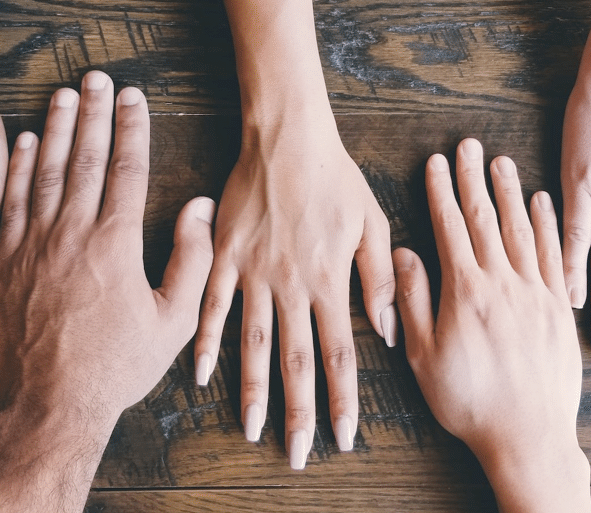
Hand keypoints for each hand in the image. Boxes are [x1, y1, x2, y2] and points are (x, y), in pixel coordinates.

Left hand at [0, 74, 214, 511]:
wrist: (48, 404)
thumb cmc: (115, 367)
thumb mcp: (172, 321)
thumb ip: (191, 260)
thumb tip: (198, 208)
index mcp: (114, 244)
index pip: (125, 169)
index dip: (131, 128)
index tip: (134, 97)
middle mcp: (70, 234)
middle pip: (83, 158)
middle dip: (93, 114)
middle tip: (97, 78)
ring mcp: (32, 245)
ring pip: (43, 172)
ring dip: (54, 129)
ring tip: (63, 95)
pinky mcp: (3, 262)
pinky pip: (10, 202)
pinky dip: (17, 169)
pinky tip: (24, 143)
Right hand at [194, 102, 395, 468]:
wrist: (287, 137)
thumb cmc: (335, 177)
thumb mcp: (372, 223)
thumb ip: (379, 279)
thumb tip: (388, 331)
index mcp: (330, 280)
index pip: (340, 355)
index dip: (343, 400)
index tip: (343, 437)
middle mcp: (291, 285)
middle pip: (296, 361)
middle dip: (299, 412)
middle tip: (298, 454)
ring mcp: (254, 273)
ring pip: (253, 343)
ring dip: (252, 390)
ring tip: (252, 429)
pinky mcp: (225, 256)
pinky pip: (212, 306)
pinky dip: (206, 342)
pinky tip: (201, 375)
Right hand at [394, 139, 589, 512]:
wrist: (529, 437)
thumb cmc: (469, 402)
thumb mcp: (424, 357)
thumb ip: (412, 302)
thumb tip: (403, 255)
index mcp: (466, 292)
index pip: (451, 228)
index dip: (441, 192)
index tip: (436, 162)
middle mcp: (504, 284)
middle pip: (486, 219)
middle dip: (474, 179)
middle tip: (469, 145)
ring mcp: (536, 294)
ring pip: (522, 230)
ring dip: (510, 193)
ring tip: (501, 162)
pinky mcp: (559, 309)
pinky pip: (554, 255)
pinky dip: (548, 225)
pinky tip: (542, 203)